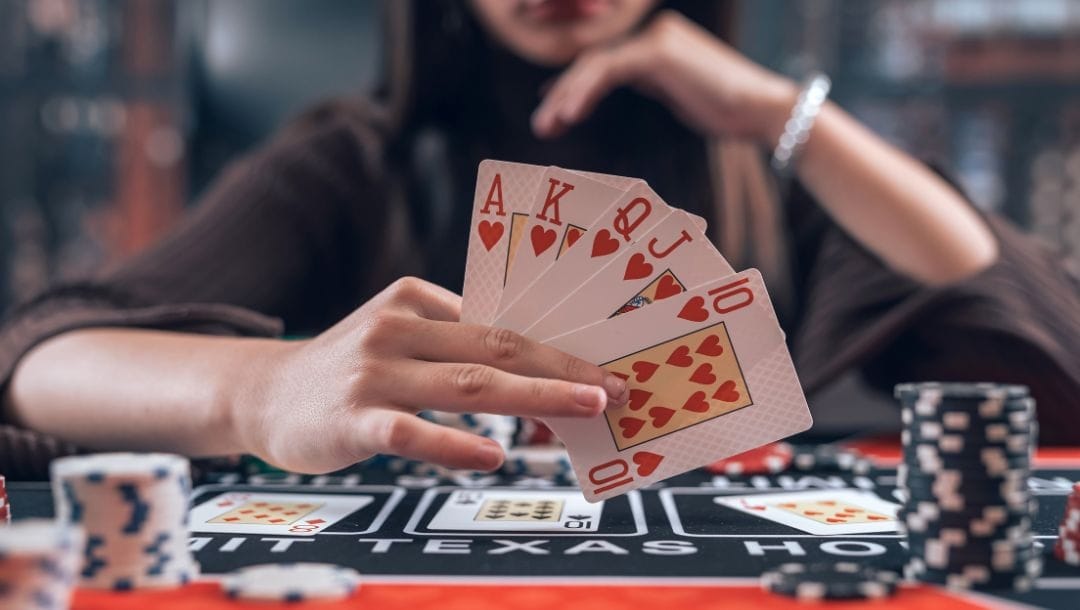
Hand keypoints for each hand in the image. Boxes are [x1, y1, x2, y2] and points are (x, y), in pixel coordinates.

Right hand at [232, 277, 628, 473]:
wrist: (263, 395)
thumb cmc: (350, 369)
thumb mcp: (399, 336)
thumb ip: (454, 343)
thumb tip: (538, 367)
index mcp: (414, 299)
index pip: (499, 322)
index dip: (556, 347)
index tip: (605, 364)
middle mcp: (396, 328)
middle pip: (494, 347)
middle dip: (562, 368)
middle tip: (615, 387)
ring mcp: (372, 372)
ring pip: (466, 386)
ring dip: (533, 398)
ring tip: (584, 410)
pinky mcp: (351, 418)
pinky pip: (410, 432)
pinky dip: (454, 445)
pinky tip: (493, 456)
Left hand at [532, 10, 796, 143]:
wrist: (760, 109)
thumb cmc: (726, 110)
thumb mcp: (676, 93)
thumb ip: (645, 83)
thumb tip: (611, 85)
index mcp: (656, 41)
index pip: (602, 62)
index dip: (571, 87)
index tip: (552, 111)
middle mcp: (653, 32)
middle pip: (592, 62)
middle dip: (561, 95)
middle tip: (541, 127)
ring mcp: (654, 37)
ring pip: (594, 65)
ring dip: (565, 96)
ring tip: (547, 127)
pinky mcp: (656, 50)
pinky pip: (607, 70)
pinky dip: (584, 92)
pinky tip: (569, 115)